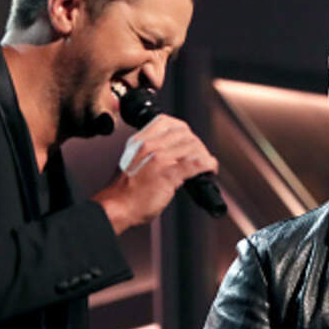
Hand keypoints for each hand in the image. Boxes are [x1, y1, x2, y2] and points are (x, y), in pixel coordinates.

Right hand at [93, 114, 217, 233]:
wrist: (118, 206)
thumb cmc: (125, 190)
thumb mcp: (132, 160)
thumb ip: (148, 152)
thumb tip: (168, 150)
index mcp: (141, 141)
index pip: (166, 121)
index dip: (182, 130)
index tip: (188, 139)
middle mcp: (150, 146)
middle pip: (184, 133)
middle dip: (196, 143)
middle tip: (200, 155)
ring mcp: (160, 159)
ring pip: (192, 146)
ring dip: (204, 155)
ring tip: (207, 164)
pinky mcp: (169, 174)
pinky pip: (195, 163)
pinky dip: (207, 165)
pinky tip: (210, 169)